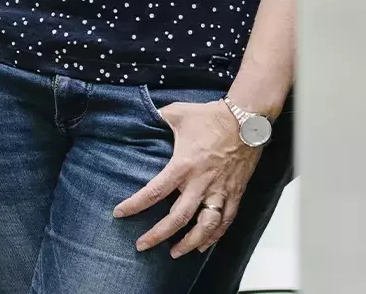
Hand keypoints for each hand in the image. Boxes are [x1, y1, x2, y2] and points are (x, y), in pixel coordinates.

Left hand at [114, 100, 262, 257]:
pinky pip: (225, 221)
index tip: (119, 213)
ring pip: (205, 226)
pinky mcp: (235, 194)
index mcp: (184, 165)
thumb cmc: (211, 116)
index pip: (154, 191)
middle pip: (178, 218)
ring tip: (175, 253)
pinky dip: (214, 236)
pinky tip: (203, 245)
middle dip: (158, 235)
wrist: (247, 121)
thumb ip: (156, 118)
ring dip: (189, 243)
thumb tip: (141, 116)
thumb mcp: (176, 113)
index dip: (135, 205)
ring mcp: (220, 191)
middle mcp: (202, 183)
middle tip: (142, 245)